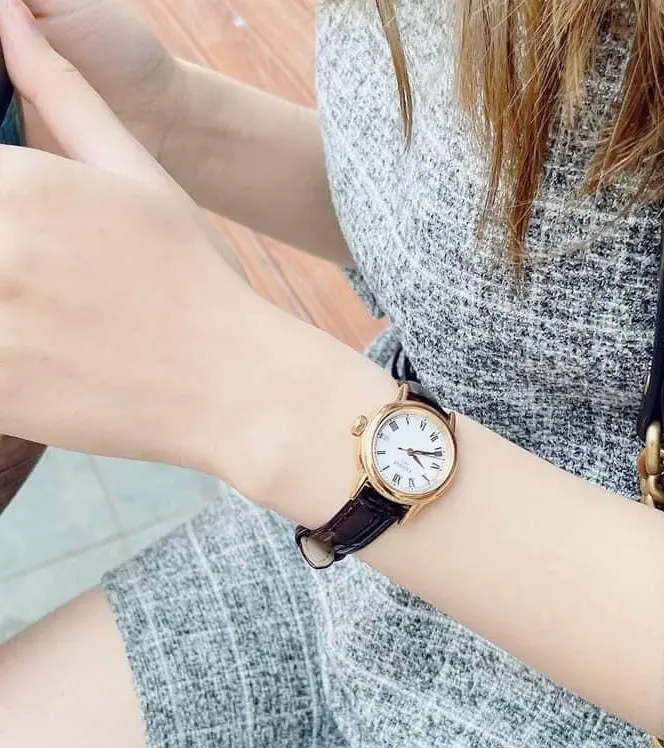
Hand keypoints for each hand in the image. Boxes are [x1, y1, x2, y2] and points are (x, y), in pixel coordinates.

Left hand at [0, 0, 264, 470]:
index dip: (4, 198)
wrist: (233, 386)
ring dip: (5, 301)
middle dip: (5, 256)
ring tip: (50, 311)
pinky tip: (47, 351)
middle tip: (47, 275)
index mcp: (24, 188)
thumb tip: (9, 19)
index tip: (25, 228)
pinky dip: (8, 355)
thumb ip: (65, 97)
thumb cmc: (196, 280)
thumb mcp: (142, 179)